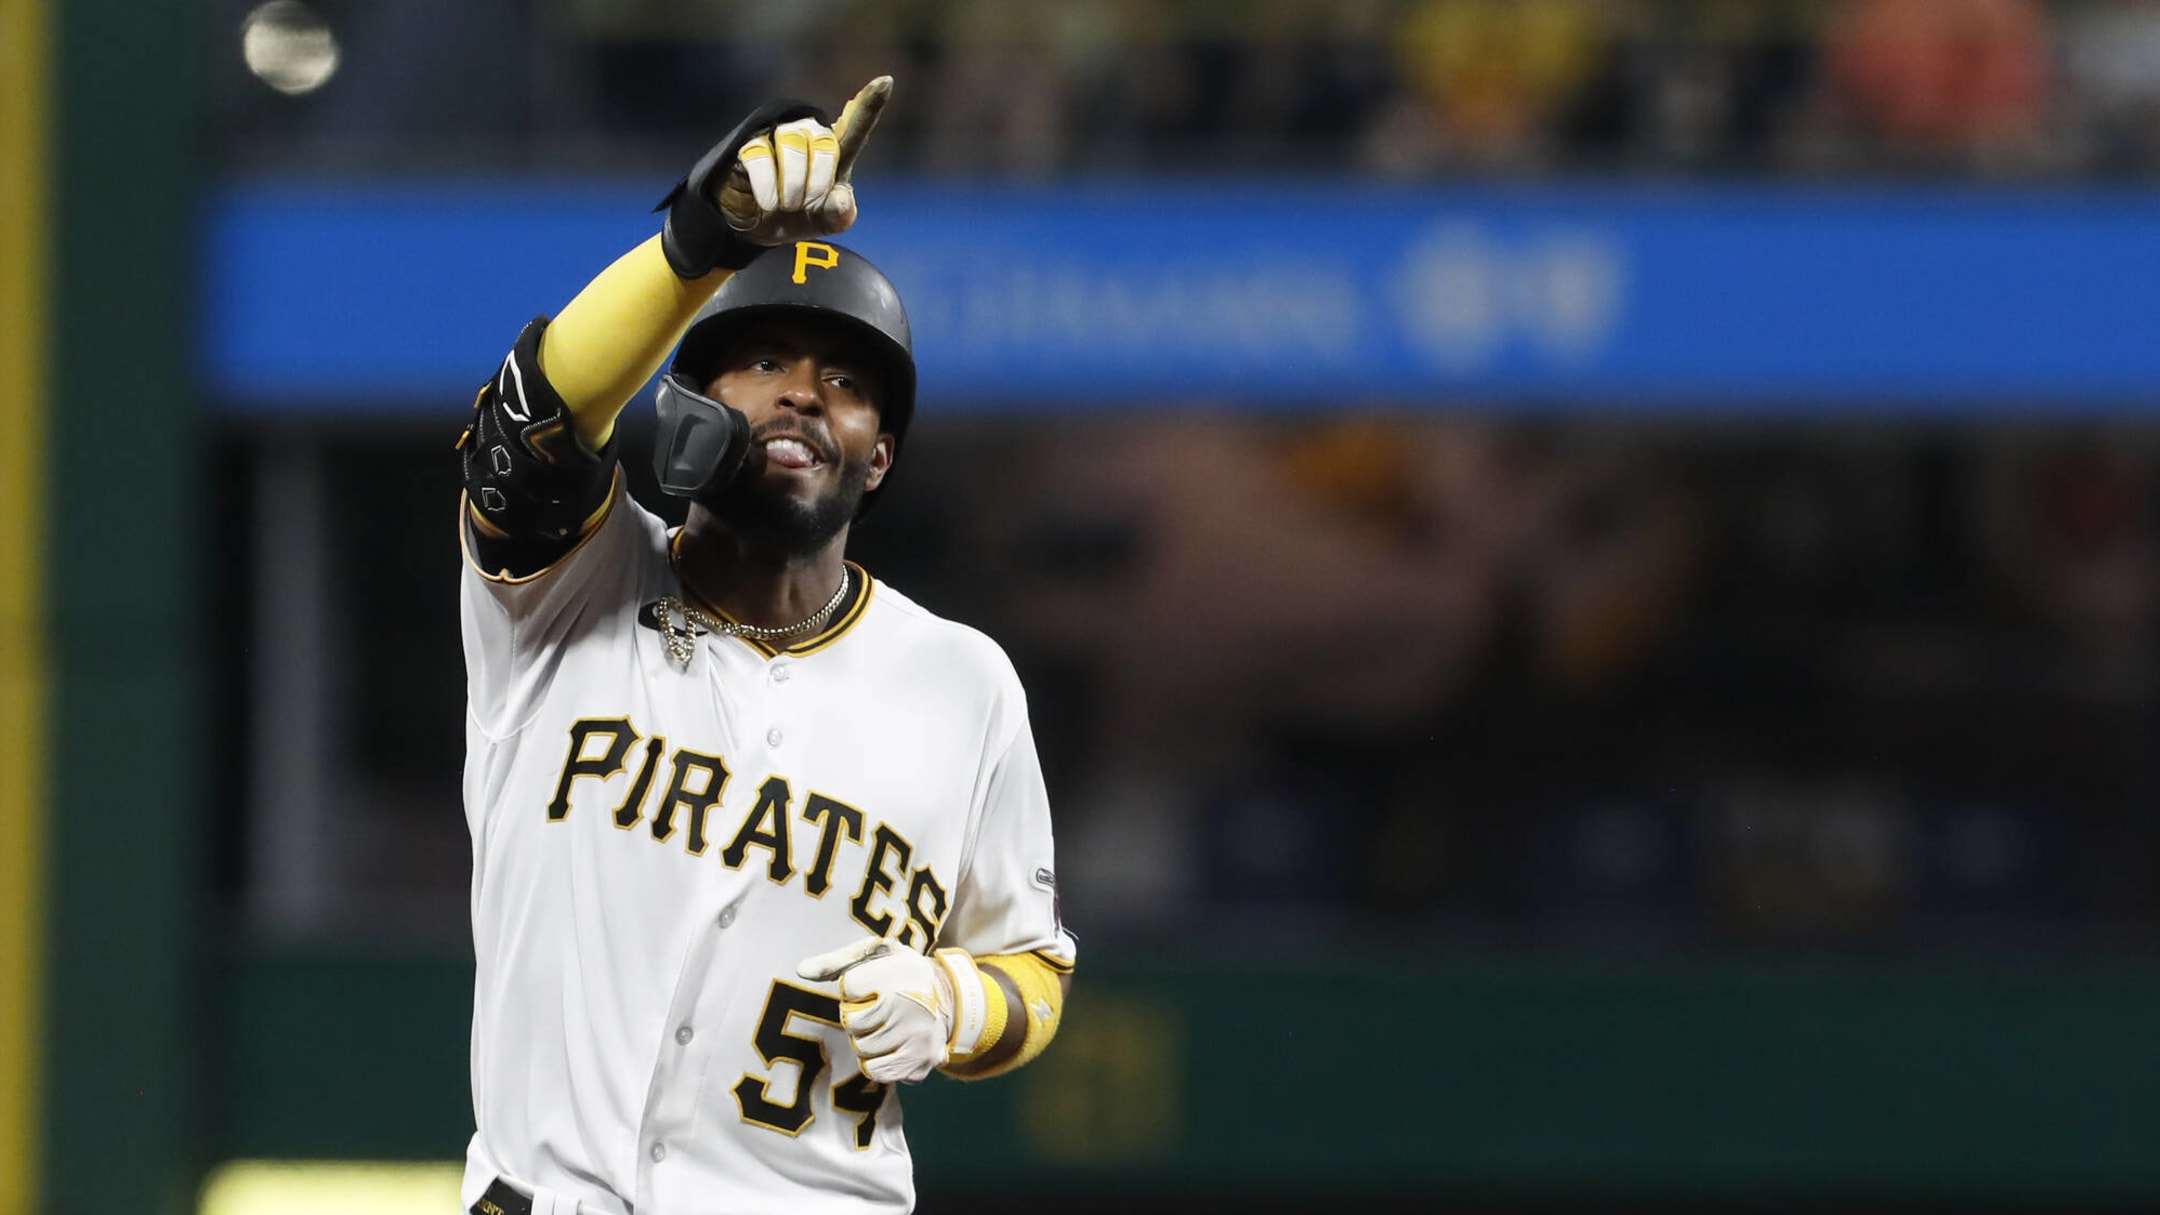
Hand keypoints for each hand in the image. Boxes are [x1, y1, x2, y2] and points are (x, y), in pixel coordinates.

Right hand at [658, 77, 892, 277]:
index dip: (869, 105)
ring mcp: (777, 135)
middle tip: (806, 206)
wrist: (757, 229)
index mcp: (834, 151)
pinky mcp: (748, 143)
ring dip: (793, 185)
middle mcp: (808, 134)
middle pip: (824, 143)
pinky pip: (761, 156)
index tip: (886, 82)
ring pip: (793, 145)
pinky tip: (767, 203)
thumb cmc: (799, 217)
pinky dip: (768, 187)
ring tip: (786, 206)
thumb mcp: (827, 222)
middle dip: (818, 182)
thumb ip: (841, 213)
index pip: (855, 126)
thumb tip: (840, 198)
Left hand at [797, 936, 986, 1084]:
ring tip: (885, 1026)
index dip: (853, 987)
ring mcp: (917, 1038)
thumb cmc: (900, 974)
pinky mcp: (919, 1063)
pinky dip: (875, 1061)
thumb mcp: (875, 954)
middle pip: (851, 1022)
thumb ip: (836, 960)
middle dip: (857, 1016)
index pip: (848, 987)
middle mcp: (912, 1005)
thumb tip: (800, 970)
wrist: (949, 1001)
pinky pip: (874, 1071)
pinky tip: (889, 1046)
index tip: (871, 985)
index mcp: (901, 972)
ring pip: (861, 1048)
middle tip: (877, 1008)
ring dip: (866, 1039)